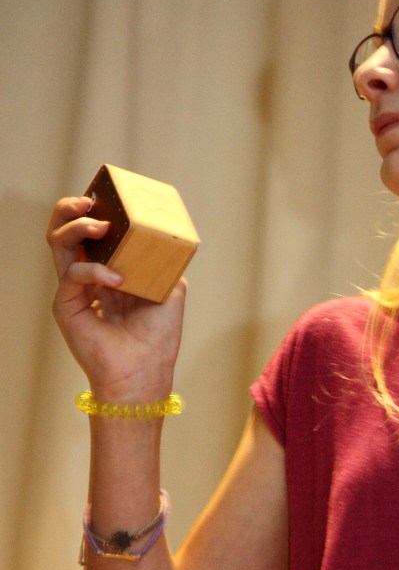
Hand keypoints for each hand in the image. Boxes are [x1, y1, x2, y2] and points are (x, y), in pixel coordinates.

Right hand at [47, 196, 186, 400]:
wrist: (146, 370)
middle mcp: (88, 277)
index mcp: (110, 270)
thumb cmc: (158, 336)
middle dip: (73, 208)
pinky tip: (117, 278)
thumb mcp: (170, 288)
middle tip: (90, 202)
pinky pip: (73, 275)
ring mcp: (75, 290)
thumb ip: (162, 260)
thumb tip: (162, 237)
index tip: (108, 198)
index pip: (92, 231)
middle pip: (66, 230)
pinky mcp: (67, 305)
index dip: (95, 211)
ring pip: (58, 244)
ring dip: (75, 226)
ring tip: (99, 223)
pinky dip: (94, 270)